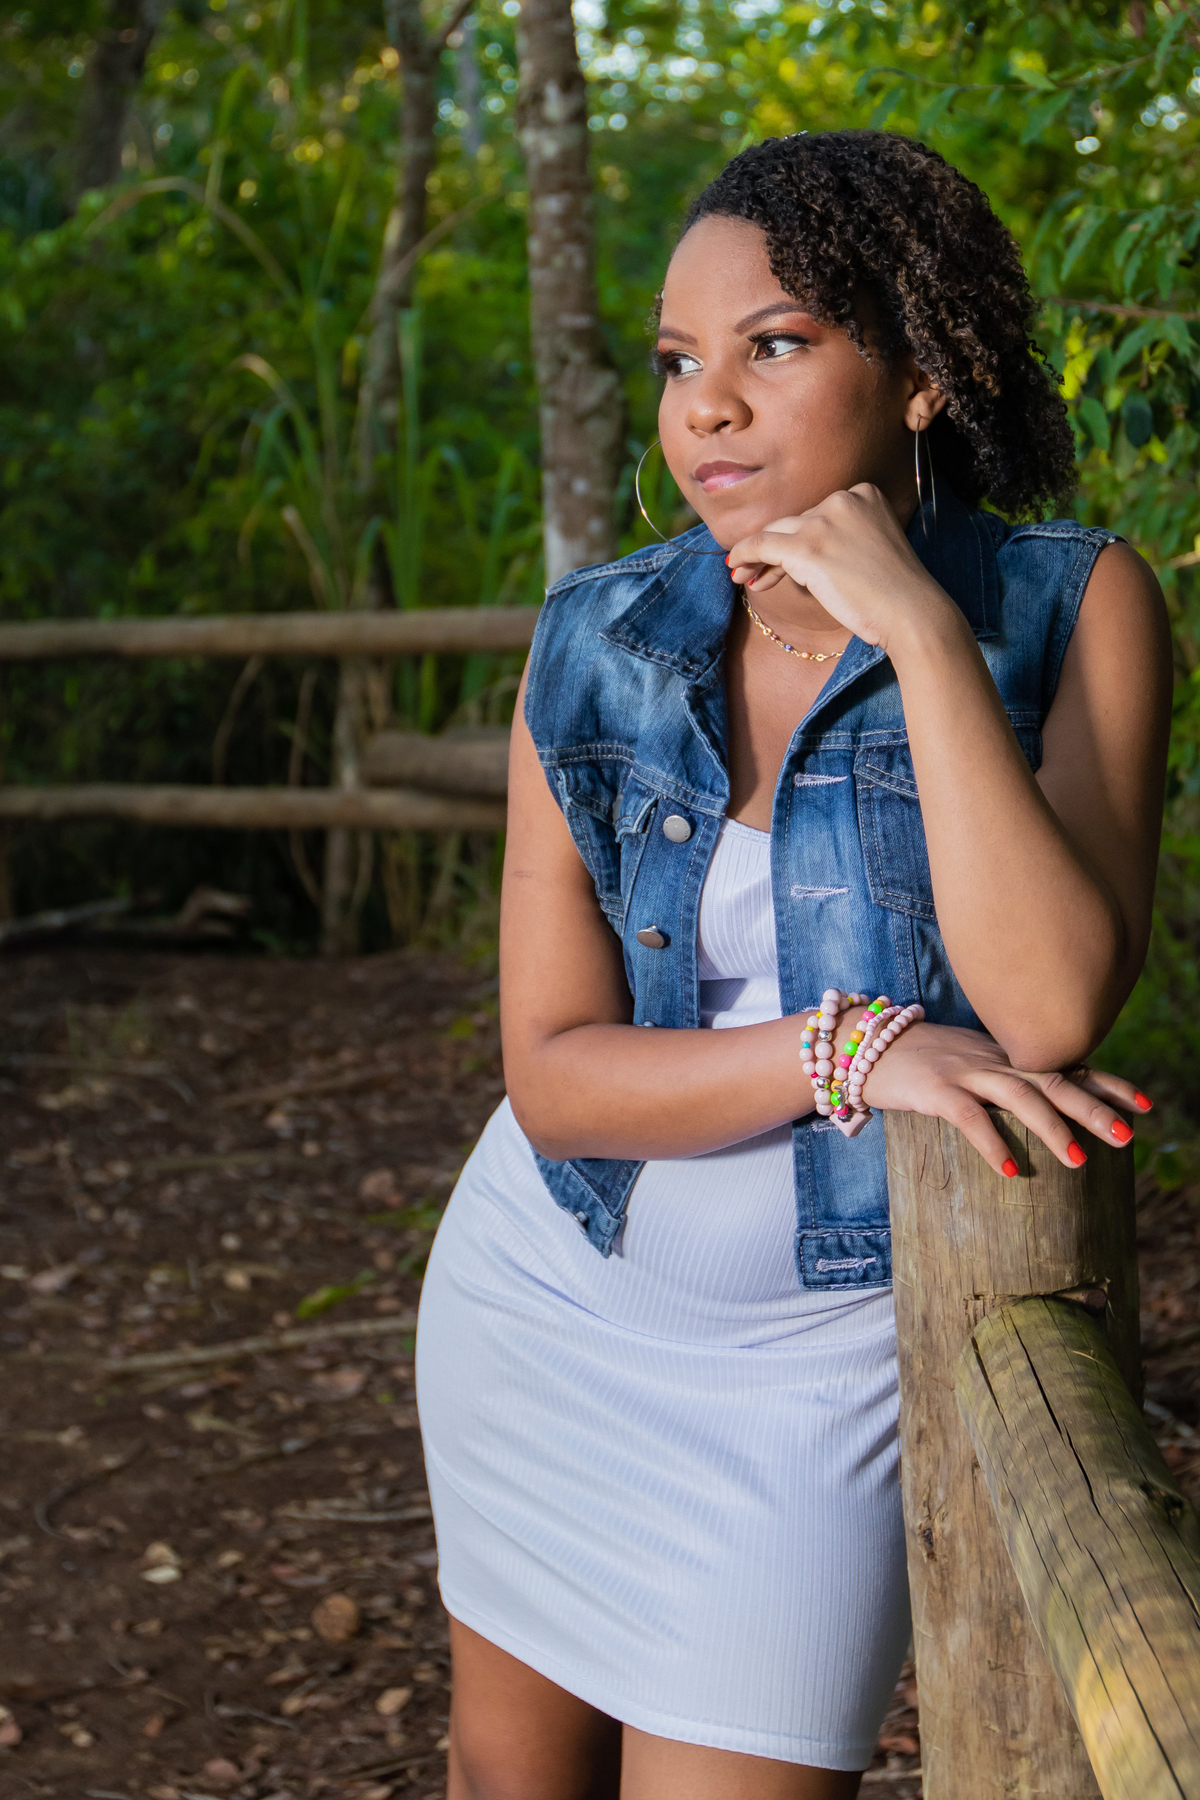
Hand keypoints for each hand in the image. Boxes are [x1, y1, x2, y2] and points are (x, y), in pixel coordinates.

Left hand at [726, 483, 948, 651]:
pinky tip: (735, 567)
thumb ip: (837, 540)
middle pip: (796, 522)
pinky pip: (762, 544)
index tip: (786, 564)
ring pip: (777, 533)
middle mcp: (844, 499)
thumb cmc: (893, 592)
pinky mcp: (808, 546)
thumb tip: (786, 554)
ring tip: (745, 577)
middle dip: (775, 550)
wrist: (911, 612)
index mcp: (865, 494)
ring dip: (757, 556)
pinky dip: (745, 554)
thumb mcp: (870, 549)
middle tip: (755, 574)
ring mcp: (825, 521)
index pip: (817, 513)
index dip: (797, 539)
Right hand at [858, 1020, 1145, 1174]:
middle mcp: (992, 1059)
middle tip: (1128, 1137)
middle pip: (1053, 1080)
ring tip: (1079, 1160)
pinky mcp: (933, 1090)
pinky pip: (969, 1117)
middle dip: (1094, 1108)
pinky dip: (992, 1143)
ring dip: (1052, 1127)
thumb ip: (1001, 1080)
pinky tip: (1012, 1171)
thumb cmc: (913, 1061)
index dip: (1107, 1085)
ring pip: (1018, 1095)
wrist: (859, 1043)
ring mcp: (963, 1071)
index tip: (1144, 1106)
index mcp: (1004, 1056)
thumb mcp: (966, 1064)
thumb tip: (1039, 1108)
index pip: (1065, 1066)